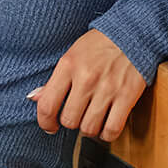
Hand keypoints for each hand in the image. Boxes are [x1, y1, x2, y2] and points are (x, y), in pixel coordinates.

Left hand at [29, 28, 146, 142]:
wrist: (132, 33)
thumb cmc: (100, 45)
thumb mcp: (72, 55)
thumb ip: (53, 80)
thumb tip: (34, 98)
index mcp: (68, 65)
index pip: (47, 105)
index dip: (45, 122)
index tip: (50, 126)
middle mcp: (86, 78)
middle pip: (69, 120)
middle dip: (71, 123)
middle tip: (77, 116)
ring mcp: (107, 88)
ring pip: (89, 128)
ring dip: (89, 129)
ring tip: (92, 119)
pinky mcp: (127, 96)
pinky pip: (112, 129)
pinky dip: (107, 134)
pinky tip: (106, 125)